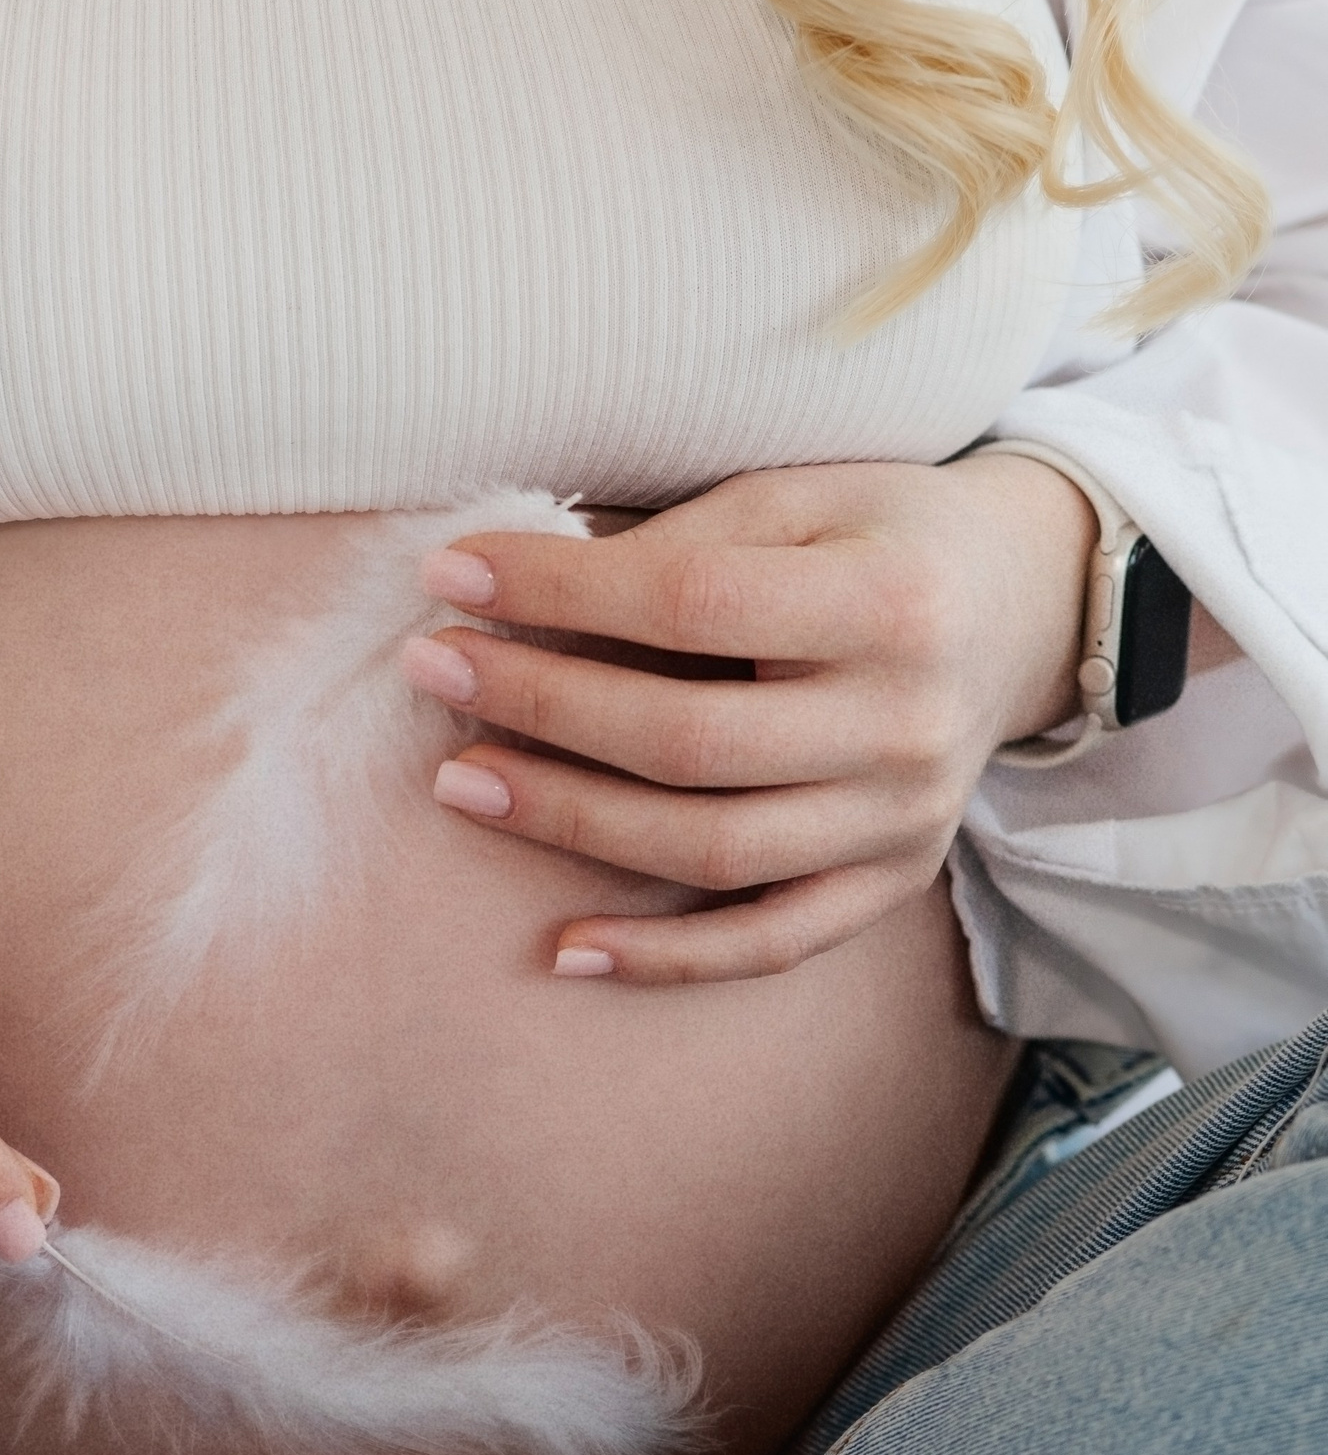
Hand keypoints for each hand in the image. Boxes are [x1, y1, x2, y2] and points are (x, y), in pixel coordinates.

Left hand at [405, 454, 1096, 983]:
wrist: (1024, 606)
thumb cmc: (883, 533)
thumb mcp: (802, 495)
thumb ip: (680, 542)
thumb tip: (515, 582)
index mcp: (890, 602)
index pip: (690, 605)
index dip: (559, 595)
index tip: (451, 573)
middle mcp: (906, 724)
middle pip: (687, 741)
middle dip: (539, 707)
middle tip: (431, 669)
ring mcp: (903, 820)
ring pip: (710, 849)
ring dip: (568, 823)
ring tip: (458, 782)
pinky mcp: (892, 880)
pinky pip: (769, 941)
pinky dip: (665, 959)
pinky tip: (564, 950)